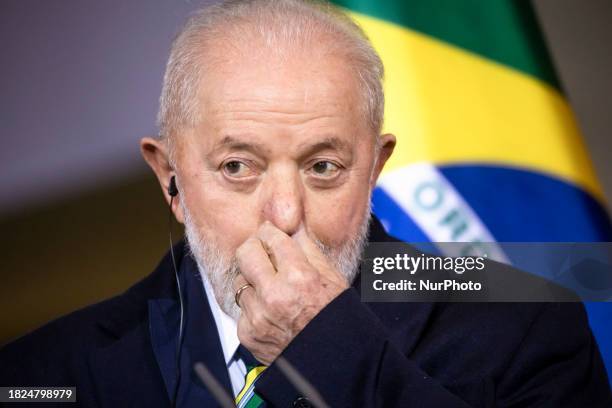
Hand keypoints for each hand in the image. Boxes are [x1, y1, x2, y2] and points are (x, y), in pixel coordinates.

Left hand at [233, 222, 348, 364]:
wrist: (332, 362)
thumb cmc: (336, 319)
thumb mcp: (331, 277)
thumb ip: (306, 247)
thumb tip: (290, 226)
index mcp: (299, 277)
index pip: (271, 237)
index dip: (271, 233)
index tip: (272, 235)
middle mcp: (275, 296)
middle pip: (245, 252)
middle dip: (254, 248)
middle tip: (263, 252)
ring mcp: (258, 316)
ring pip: (239, 280)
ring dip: (252, 279)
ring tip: (271, 288)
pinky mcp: (248, 333)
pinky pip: (240, 307)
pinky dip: (252, 306)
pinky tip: (270, 311)